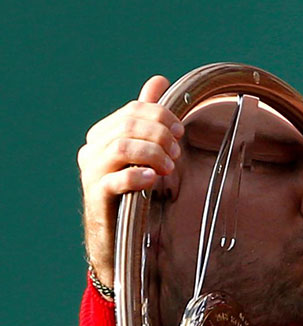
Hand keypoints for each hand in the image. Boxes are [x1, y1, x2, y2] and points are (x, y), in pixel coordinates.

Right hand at [78, 75, 183, 285]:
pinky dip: (139, 176)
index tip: (181, 131)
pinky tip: (154, 180)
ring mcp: (92, 173)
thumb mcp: (144, 153)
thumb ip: (148, 119)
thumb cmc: (134, 193)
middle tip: (178, 152)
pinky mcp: (97, 197)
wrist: (118, 238)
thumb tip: (158, 81)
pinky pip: (117, 180)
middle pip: (129, 125)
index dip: (161, 115)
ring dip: (154, 153)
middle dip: (161, 134)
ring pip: (123, 148)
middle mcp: (92, 150)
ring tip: (170, 167)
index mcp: (103, 135)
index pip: (133, 111)